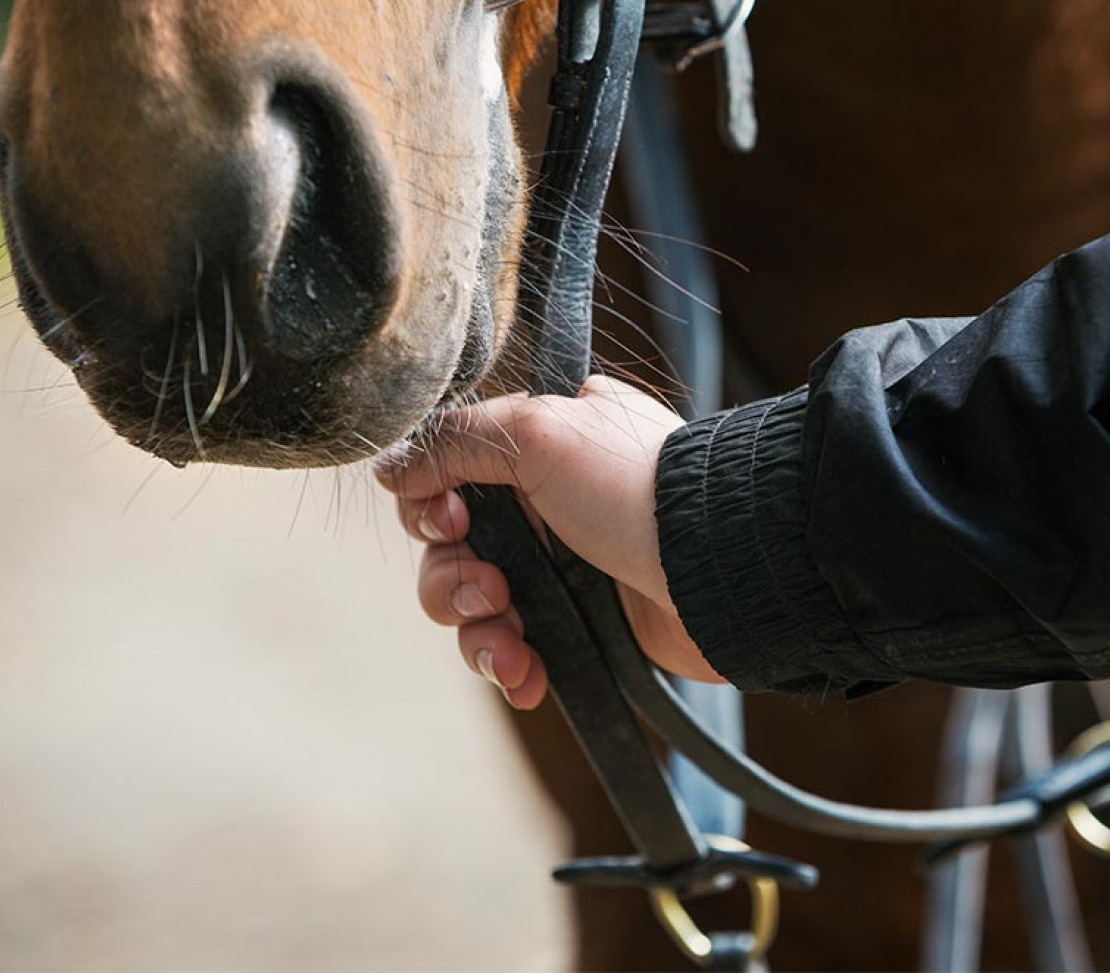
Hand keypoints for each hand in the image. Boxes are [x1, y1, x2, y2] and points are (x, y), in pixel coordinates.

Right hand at [375, 375, 725, 708]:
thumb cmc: (640, 489)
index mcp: (536, 449)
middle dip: (452, 579)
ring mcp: (562, 570)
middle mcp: (543, 507)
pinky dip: (512, 669)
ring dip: (477, 630)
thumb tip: (389, 463)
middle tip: (490, 586)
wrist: (721, 567)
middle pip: (449, 552)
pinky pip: (517, 653)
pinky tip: (527, 678)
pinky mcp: (580, 627)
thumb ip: (457, 442)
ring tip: (510, 639)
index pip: (446, 479)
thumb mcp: (541, 431)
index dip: (431, 508)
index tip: (451, 520)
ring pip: (474, 608)